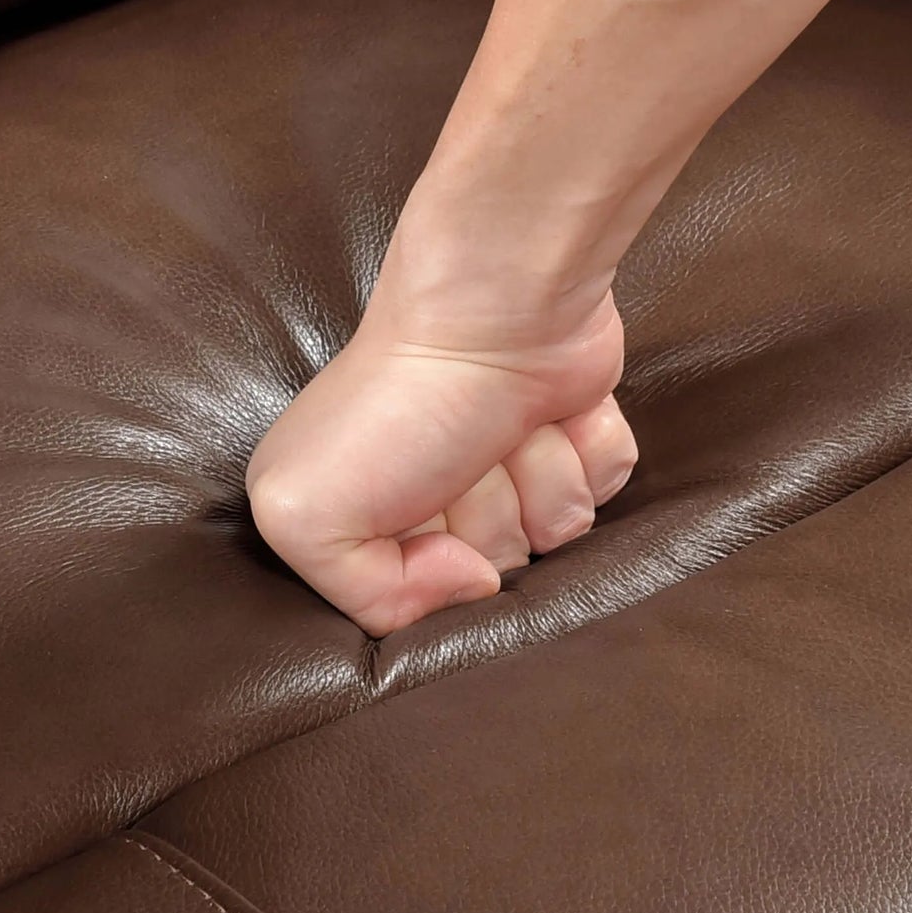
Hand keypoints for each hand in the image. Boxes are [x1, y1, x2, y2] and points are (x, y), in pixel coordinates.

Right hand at [246, 287, 638, 635]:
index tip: (414, 513)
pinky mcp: (572, 434)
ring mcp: (509, 461)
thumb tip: (470, 588)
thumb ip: (366, 600)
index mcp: (354, 506)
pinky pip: (606, 486)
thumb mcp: (305, 515)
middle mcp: (434, 488)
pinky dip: (585, 450)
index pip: (414, 604)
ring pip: (557, 531)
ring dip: (537, 479)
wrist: (491, 308)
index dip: (423, 567)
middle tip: (457, 456)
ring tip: (501, 425)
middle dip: (485, 517)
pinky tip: (551, 410)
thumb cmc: (399, 399)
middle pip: (494, 568)